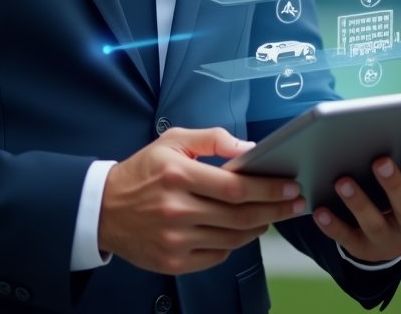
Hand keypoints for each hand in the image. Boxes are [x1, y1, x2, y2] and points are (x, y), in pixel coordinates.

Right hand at [98, 126, 305, 274]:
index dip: (268, 188)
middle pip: (240, 216)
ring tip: (269, 215)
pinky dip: (234, 243)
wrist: (105, 209)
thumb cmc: (143, 171)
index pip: (235, 186)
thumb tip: (248, 148)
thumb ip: (211, 138)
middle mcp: (177, 209)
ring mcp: (175, 239)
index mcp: (178, 174)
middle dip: (275, 209)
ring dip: (258, 227)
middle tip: (295, 203)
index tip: (290, 186)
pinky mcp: (174, 261)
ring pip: (233, 238)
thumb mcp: (172, 141)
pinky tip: (239, 230)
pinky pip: (217, 255)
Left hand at [311, 140, 400, 262]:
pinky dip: (333, 225)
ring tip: (341, 181)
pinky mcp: (364, 250)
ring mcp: (390, 242)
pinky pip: (347, 238)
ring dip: (359, 203)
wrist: (391, 237)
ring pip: (375, 224)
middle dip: (395, 184)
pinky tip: (320, 211)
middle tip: (380, 160)